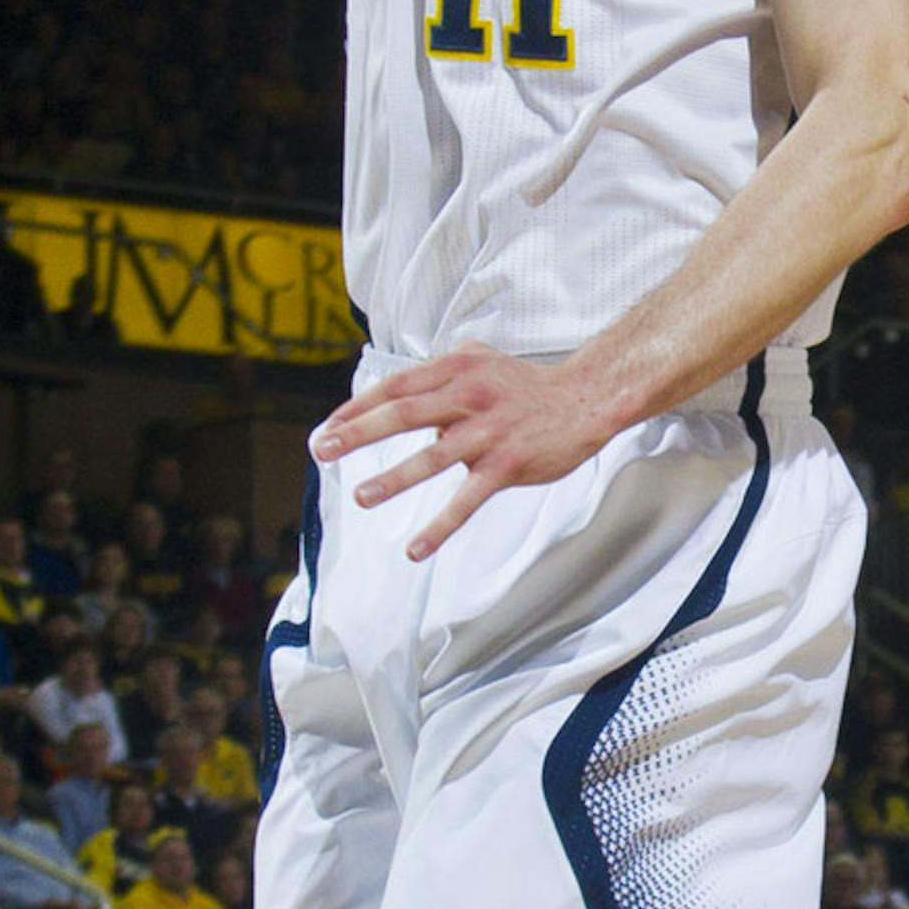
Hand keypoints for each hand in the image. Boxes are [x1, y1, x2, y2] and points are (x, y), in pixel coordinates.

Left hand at [310, 349, 613, 558]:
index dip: (358, 407)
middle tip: (323, 450)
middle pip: (403, 413)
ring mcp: (488, 433)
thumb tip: (404, 396)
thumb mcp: (479, 359)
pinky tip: (416, 548)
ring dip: (393, 478)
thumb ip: (439, 372)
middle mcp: (468, 397)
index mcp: (455, 371)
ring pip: (432, 457)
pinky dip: (440, 526)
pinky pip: (467, 500)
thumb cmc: (525, 385)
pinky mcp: (507, 465)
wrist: (585, 399)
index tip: (329, 427)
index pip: (395, 387)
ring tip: (361, 496)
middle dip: (359, 433)